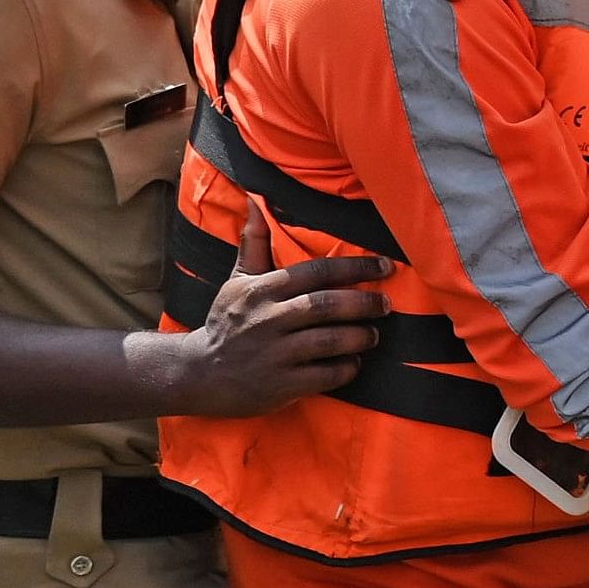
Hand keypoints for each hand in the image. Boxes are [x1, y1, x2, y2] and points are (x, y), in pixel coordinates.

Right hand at [169, 205, 389, 416]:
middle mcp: (268, 319)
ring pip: (329, 341)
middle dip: (364, 303)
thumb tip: (255, 201)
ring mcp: (274, 354)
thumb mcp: (237, 281)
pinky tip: (354, 362)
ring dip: (360, 336)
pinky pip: (324, 376)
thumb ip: (254, 243)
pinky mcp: (280, 386)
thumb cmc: (228, 322)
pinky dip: (346, 369)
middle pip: (326, 305)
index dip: (355, 267)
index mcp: (261, 290)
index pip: (316, 272)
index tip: (385, 266)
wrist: (201, 374)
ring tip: (373, 335)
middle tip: (387, 305)